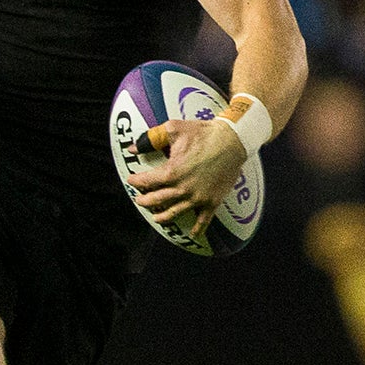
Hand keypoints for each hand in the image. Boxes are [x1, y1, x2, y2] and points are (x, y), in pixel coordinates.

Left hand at [125, 117, 249, 234]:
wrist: (232, 140)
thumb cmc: (204, 133)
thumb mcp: (174, 129)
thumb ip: (151, 138)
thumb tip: (132, 148)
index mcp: (171, 172)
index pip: (147, 181)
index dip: (137, 181)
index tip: (132, 181)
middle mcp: (182, 188)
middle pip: (157, 200)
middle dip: (145, 201)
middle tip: (140, 200)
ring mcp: (197, 198)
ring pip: (174, 213)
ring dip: (162, 217)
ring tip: (156, 218)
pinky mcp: (211, 202)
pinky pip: (203, 220)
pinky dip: (197, 229)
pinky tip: (193, 234)